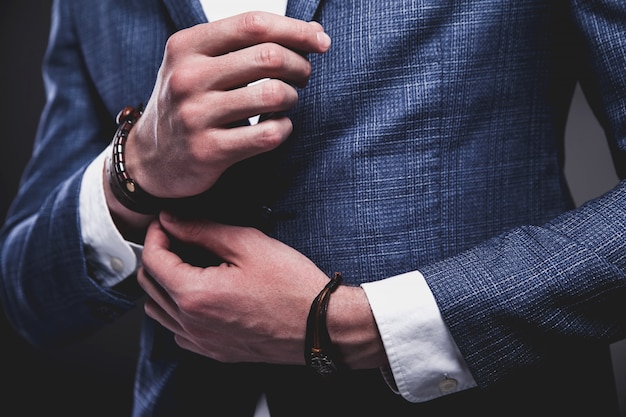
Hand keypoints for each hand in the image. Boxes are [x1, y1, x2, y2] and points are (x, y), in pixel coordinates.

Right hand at [125, 12, 330, 198]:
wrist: (149, 159)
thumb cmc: (188, 102)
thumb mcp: (200, 63)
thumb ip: (247, 44)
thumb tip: (313, 31)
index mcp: (186, 46)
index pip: (253, 24)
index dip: (295, 30)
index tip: (320, 41)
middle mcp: (187, 77)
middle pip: (269, 57)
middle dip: (300, 65)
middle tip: (304, 76)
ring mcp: (195, 115)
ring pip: (273, 95)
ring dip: (293, 97)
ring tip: (287, 101)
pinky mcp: (208, 151)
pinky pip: (268, 134)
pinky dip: (284, 128)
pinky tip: (278, 127)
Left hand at [138, 212, 386, 367]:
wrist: (321, 326)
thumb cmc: (292, 286)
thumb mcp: (248, 244)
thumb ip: (202, 230)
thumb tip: (172, 220)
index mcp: (195, 295)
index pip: (153, 259)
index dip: (156, 233)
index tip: (168, 222)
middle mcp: (192, 323)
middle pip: (149, 285)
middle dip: (157, 255)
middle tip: (177, 237)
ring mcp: (202, 342)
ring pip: (158, 312)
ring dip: (163, 284)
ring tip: (186, 265)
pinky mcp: (215, 352)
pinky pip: (178, 332)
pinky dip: (177, 312)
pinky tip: (199, 296)